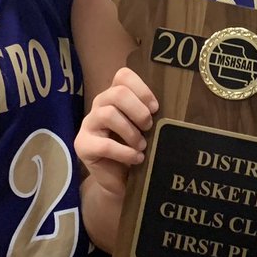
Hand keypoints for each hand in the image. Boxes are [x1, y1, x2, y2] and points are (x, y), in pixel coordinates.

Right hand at [76, 67, 157, 195]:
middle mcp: (100, 105)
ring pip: (108, 114)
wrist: (119, 181)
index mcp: (115, 96)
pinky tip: (136, 159)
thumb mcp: (146, 130)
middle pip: (117, 93)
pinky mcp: (82, 145)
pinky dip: (125, 152)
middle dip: (138, 110)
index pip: (123, 76)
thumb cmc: (136, 150)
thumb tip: (173, 108)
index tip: (155, 108)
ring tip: (142, 146)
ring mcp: (88, 124)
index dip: (142, 89)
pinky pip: (104, 144)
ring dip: (131, 132)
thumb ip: (151, 115)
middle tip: (149, 127)